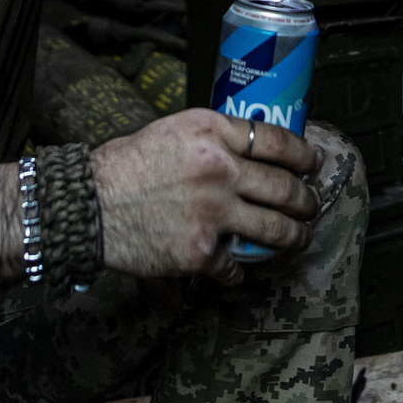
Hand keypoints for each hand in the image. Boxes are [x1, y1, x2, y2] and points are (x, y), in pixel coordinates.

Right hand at [91, 109, 321, 284]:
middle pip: (285, 188)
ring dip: (294, 236)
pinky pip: (235, 265)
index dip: (303, 155)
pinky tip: (237, 272)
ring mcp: (213, 212)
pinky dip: (238, 271)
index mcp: (212, 132)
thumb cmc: (127, 165)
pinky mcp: (201, 250)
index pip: (277, 141)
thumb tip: (251, 151)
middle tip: (311, 205)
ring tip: (300, 237)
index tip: (313, 164)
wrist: (89, 205)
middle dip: (307, 201)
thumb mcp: (174, 130)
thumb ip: (214, 138)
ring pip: (275, 229)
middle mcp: (220, 169)